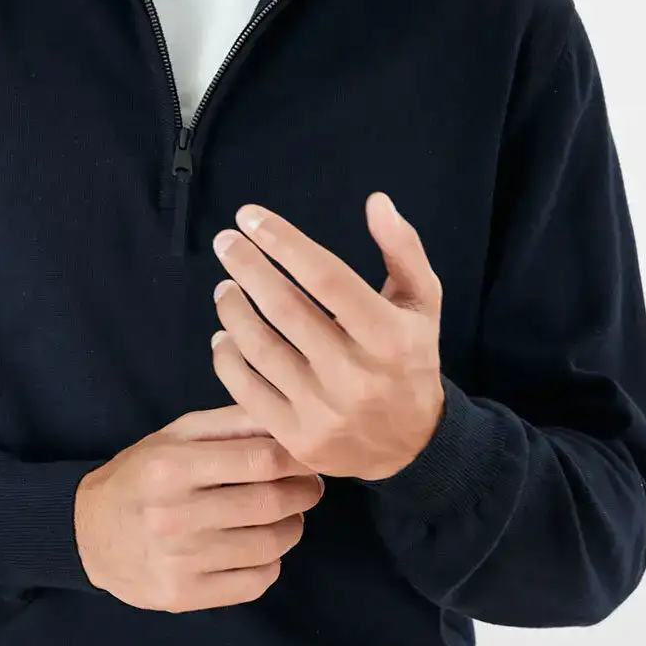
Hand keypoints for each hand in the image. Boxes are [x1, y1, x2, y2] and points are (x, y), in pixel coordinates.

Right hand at [74, 403, 324, 611]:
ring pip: (271, 545)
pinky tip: (259, 548)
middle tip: (309, 486)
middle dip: (305, 491)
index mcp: (171, 467)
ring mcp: (179, 561)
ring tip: (287, 515)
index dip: (297, 458)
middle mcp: (173, 515)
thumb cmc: (141, 476)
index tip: (307, 458)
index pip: (261, 459)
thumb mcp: (175, 435)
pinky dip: (271, 562)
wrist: (89, 535)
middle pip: (271, 502)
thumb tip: (284, 421)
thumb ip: (230, 423)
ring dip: (293, 527)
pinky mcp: (184, 596)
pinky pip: (257, 581)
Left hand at [209, 192, 445, 482]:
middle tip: (225, 242)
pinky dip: (227, 358)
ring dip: (233, 310)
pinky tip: (224, 334)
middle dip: (247, 267)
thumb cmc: (410, 357)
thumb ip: (402, 248)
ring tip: (224, 286)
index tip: (250, 217)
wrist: (413, 444)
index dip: (284, 242)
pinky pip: (247, 390)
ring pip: (260, 348)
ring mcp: (324, 411)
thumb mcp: (422, 302)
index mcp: (390, 336)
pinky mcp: (298, 438)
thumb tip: (376, 201)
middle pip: (285, 309)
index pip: (327, 278)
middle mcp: (357, 375)